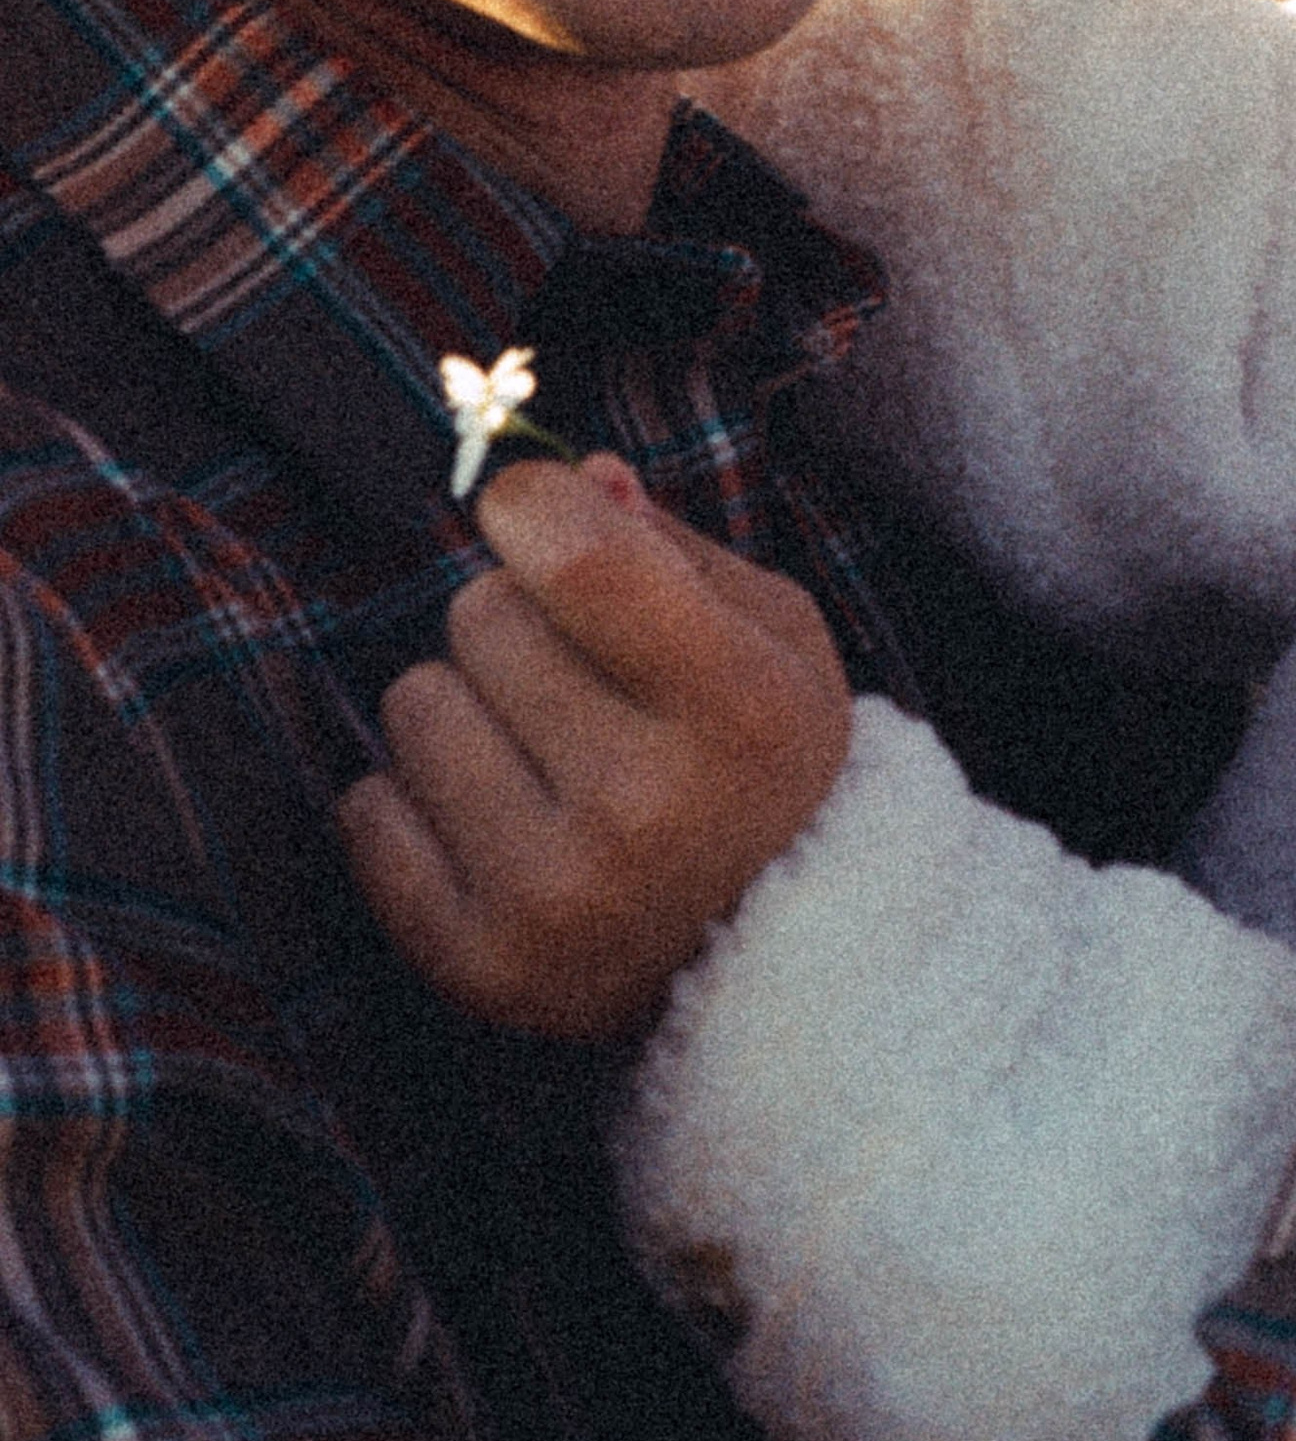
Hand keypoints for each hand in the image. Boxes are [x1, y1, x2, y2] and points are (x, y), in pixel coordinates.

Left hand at [337, 456, 852, 1037]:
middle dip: (517, 621)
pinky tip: (496, 822)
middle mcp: (645, 809)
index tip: (538, 518)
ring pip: (415, 701)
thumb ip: (670, 547)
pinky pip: (367, 810)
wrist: (782, 963)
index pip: (575, 553)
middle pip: (481, 612)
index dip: (534, 507)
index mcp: (737, 710)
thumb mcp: (773, 640)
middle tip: (579, 683)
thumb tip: (572, 477)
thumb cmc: (763, 768)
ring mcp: (555, 896)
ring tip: (541, 758)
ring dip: (463, 709)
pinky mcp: (479, 963)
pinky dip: (414, 803)